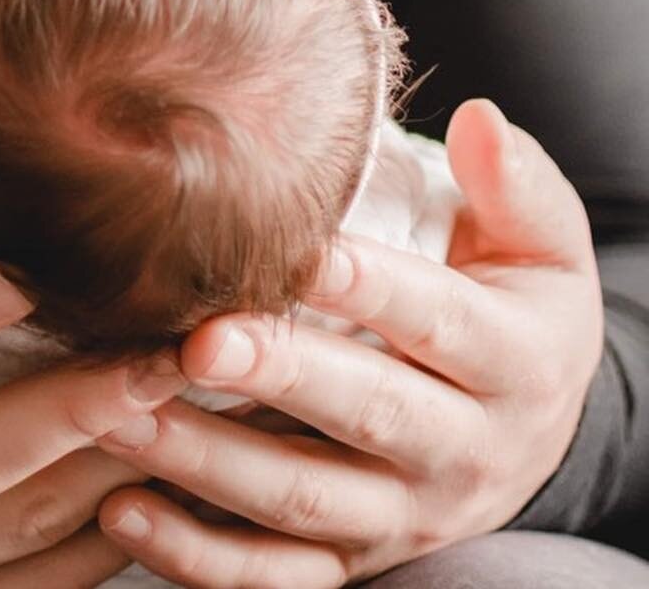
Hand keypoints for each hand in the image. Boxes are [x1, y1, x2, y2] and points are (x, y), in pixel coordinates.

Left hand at [95, 99, 603, 586]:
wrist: (538, 424)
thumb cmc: (514, 299)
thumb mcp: (543, 242)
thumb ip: (515, 183)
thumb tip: (479, 120)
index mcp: (511, 364)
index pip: (433, 318)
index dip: (364, 285)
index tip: (295, 248)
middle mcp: (459, 453)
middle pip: (363, 415)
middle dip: (276, 377)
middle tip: (196, 337)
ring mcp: (398, 517)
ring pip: (300, 500)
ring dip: (206, 461)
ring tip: (119, 410)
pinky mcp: (349, 559)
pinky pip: (270, 577)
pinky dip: (193, 556)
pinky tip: (119, 509)